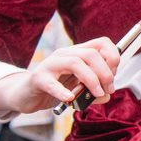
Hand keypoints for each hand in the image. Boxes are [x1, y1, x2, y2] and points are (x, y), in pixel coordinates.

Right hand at [0, 37, 119, 113]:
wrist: (25, 94)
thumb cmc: (53, 88)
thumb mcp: (78, 88)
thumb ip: (93, 91)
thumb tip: (106, 96)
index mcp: (76, 53)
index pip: (101, 43)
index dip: (113, 56)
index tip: (115, 74)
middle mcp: (64, 54)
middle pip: (91, 54)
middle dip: (105, 72)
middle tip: (108, 89)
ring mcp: (50, 65)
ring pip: (75, 63)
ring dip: (91, 80)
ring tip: (96, 94)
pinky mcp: (38, 79)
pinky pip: (51, 83)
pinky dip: (62, 91)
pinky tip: (69, 98)